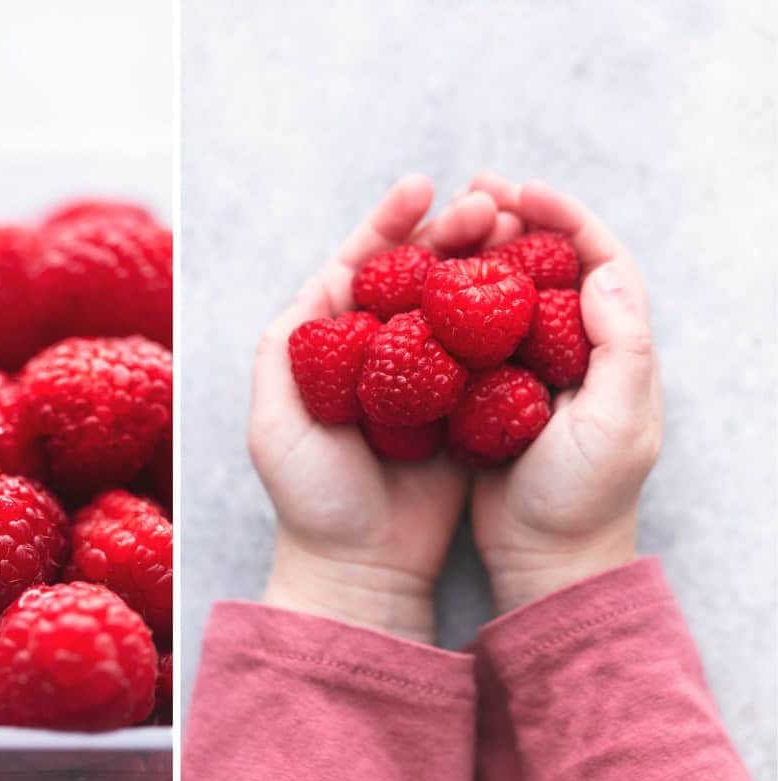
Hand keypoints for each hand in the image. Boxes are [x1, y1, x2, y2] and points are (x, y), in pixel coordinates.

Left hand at [249, 174, 500, 642]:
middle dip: (448, 233)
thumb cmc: (310, 499)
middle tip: (486, 203)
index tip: (421, 188)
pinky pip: (486, 354)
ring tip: (513, 228)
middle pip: (415, 276)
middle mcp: (377, 355)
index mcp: (329, 348)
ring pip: (456, 305)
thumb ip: (282, 355)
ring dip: (482, 263)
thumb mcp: (275, 425)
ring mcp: (423, 380)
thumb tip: (314, 286)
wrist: (360, 565)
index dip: (388, 225)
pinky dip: (507, 320)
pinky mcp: (462, 409)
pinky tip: (532, 289)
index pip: (360, 269)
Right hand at [467, 173, 662, 612]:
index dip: (567, 218)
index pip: (601, 261)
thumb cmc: (583, 500)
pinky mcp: (487, 393)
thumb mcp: (614, 426)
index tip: (526, 191)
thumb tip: (604, 269)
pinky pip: (467, 331)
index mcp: (616, 349)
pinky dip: (448, 300)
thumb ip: (621, 347)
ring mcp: (528, 371)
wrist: (544, 560)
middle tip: (476, 190)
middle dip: (515, 219)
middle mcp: (573, 350)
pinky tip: (421, 285)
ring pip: (504, 291)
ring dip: (478, 251)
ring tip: (445, 220)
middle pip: (548, 264)